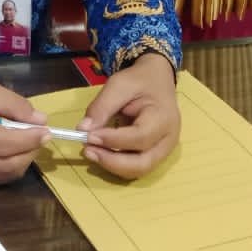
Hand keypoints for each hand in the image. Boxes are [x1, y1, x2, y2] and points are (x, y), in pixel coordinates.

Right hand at [0, 78, 50, 184]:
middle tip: (39, 135)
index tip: (47, 130)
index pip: (8, 144)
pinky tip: (13, 149)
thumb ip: (14, 104)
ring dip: (25, 158)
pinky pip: (2, 177)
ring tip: (25, 140)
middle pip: (12, 164)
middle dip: (31, 150)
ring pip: (10, 173)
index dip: (31, 139)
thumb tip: (40, 120)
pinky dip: (14, 164)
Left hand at [78, 53, 179, 179]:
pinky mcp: (155, 155)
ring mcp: (164, 150)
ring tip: (91, 151)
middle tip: (87, 150)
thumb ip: (101, 107)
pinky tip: (101, 153)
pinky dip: (117, 164)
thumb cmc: (140, 81)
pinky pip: (136, 167)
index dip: (112, 140)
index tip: (88, 136)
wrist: (157, 80)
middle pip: (142, 164)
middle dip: (112, 162)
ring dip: (112, 165)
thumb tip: (83, 130)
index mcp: (164, 117)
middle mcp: (168, 139)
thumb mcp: (119, 85)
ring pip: (139, 170)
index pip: (139, 137)